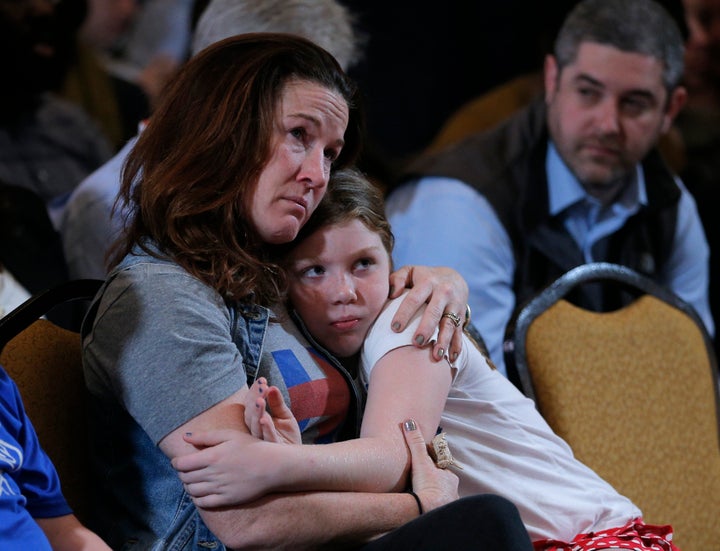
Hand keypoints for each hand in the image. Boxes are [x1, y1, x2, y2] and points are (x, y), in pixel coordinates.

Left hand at [173, 429, 288, 507]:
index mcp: (212, 456)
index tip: (178, 461)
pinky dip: (196, 498)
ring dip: (188, 485)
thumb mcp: (230, 435)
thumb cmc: (251, 447)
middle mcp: (213, 474)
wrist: (272, 466)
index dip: (176, 463)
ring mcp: (219, 488)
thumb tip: (185, 437)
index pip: (181, 464)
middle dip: (182, 473)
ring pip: (192, 491)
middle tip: (187, 469)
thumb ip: (206, 436)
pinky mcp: (226, 500)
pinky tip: (201, 491)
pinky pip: (202, 503)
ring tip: (194, 479)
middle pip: (185, 477)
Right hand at [244, 377, 300, 443]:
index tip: (262, 380)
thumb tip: (272, 387)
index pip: (252, 404)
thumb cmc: (287, 435)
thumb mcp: (285, 415)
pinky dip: (265, 428)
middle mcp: (256, 430)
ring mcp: (262, 440)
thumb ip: (277, 402)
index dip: (255, 392)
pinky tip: (265, 419)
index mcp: (257, 420)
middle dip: (255, 399)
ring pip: (255, 426)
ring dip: (257, 412)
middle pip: (251, 413)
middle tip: (262, 387)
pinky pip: (267, 438)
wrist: (296, 456)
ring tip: (260, 401)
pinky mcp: (271, 449)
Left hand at [389, 265, 468, 361]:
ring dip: (443, 341)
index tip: (395, 328)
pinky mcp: (461, 316)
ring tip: (436, 356)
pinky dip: (456, 346)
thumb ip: (397, 278)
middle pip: (435, 312)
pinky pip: (460, 332)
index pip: (414, 298)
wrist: (454, 278)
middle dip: (426, 328)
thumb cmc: (423, 278)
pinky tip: (450, 359)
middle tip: (417, 343)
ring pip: (450, 324)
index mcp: (428, 282)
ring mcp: (455, 305)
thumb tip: (392, 294)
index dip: (405, 313)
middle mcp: (443, 292)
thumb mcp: (410, 272)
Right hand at [402, 419, 458, 512]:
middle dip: (432, 485)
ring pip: (439, 500)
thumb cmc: (427, 486)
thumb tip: (410, 421)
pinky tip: (422, 512)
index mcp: (450, 479)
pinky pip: (435, 513)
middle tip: (420, 484)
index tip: (422, 468)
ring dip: (431, 499)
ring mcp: (447, 507)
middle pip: (441, 486)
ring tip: (420, 499)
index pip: (440, 471)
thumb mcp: (420, 461)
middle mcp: (452, 493)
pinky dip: (430, 511)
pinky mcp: (440, 518)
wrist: (427, 512)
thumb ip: (415, 442)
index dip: (431, 468)